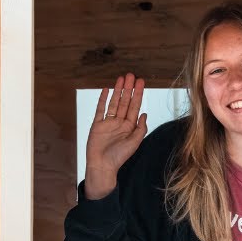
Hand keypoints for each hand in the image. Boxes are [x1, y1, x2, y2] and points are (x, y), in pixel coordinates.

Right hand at [85, 73, 147, 199]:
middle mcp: (119, 122)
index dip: (138, 94)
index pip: (135, 106)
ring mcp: (108, 122)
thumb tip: (144, 113)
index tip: (141, 82)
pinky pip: (100, 109)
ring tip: (121, 78)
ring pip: (114, 103)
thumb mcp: (135, 142)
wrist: (102, 165)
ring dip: (118, 90)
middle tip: (131, 75)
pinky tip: (106, 90)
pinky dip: (103, 99)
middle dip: (128, 88)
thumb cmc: (119, 157)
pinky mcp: (97, 124)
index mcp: (129, 126)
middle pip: (125, 101)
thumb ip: (141, 128)